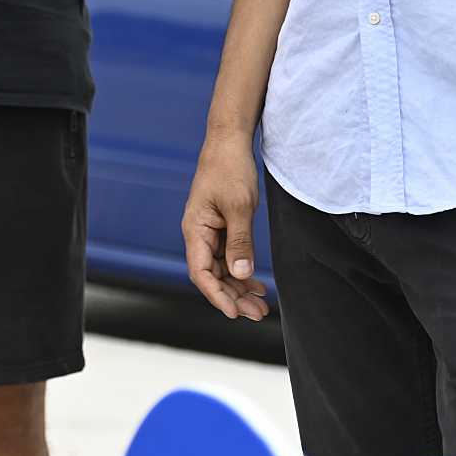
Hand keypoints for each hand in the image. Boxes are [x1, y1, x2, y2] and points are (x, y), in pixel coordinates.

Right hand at [183, 136, 270, 319]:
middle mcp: (199, 233)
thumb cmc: (229, 169)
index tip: (235, 312)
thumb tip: (240, 274)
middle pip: (212, 275)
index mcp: (195, 229)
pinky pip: (230, 256)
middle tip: (257, 313)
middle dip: (233, 296)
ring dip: (239, 287)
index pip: (201, 272)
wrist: (230, 142)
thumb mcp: (238, 207)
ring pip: (222, 268)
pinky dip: (242, 270)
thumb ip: (239, 242)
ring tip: (260, 304)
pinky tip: (256, 282)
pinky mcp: (222, 226)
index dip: (216, 295)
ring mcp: (210, 231)